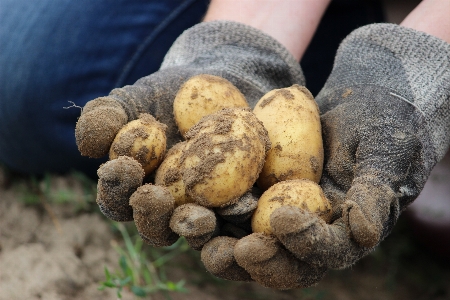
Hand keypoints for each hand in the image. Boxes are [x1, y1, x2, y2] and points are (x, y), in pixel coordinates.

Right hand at [75, 21, 302, 251]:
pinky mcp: (242, 207)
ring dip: (197, 230)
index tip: (125, 165)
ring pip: (199, 234)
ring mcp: (208, 212)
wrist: (224, 87)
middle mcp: (171, 209)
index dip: (117, 188)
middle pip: (157, 228)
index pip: (118, 200)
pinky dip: (241, 219)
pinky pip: (241, 221)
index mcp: (138, 190)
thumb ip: (106, 118)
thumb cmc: (170, 95)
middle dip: (154, 217)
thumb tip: (88, 145)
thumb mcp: (135, 99)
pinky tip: (247, 205)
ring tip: (201, 218)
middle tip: (158, 197)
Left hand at [201, 23, 449, 288]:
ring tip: (190, 226)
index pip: (325, 252)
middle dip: (251, 259)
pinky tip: (178, 194)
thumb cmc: (382, 125)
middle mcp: (306, 233)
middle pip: (278, 260)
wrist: (359, 102)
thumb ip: (376, 192)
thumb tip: (365, 233)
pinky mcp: (252, 193)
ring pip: (244, 240)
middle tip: (225, 251)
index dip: (304, 244)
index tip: (280, 220)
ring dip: (215, 240)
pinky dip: (203, 204)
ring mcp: (276, 215)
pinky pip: (226, 206)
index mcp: (343, 234)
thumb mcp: (385, 152)